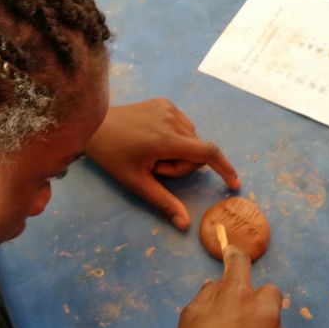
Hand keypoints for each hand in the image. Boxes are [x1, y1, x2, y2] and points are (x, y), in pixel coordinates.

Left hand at [85, 98, 239, 230]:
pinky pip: (183, 125)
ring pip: (191, 138)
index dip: (224, 168)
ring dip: (178, 151)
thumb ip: (164, 201)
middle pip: (197, 150)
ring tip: (151, 153)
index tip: (234, 183)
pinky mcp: (164, 102)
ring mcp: (169, 108)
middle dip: (181, 165)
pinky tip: (152, 139)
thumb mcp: (137, 182)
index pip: (208, 152)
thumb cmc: (113, 156)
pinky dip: (175, 137)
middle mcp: (172, 119)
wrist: (94, 125)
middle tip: (155, 168)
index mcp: (166, 139)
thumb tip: (185, 225)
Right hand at [168, 246, 294, 327]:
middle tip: (237, 319)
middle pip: (269, 292)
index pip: (241, 263)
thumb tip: (216, 286)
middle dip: (255, 300)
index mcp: (236, 298)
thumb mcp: (188, 323)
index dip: (235, 256)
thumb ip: (205, 298)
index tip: (233, 256)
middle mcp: (264, 313)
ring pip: (273, 325)